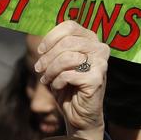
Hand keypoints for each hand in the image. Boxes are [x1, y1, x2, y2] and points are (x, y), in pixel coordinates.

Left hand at [33, 21, 109, 139]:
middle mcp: (100, 48)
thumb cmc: (67, 84)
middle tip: (39, 69)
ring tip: (46, 79)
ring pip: (66, 57)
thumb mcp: (59, 60)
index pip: (70, 26)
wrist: (79, 113)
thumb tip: (38, 36)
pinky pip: (68, 74)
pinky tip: (57, 87)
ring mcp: (101, 63)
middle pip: (67, 41)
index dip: (51, 37)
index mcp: (91, 39)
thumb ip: (55, 46)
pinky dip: (57, 81)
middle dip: (48, 57)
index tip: (40, 51)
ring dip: (50, 70)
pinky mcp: (97, 79)